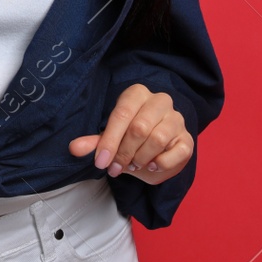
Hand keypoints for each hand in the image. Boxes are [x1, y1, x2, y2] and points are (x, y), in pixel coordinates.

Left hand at [69, 83, 191, 184]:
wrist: (158, 153)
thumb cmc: (131, 141)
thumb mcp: (111, 140)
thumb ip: (95, 143)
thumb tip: (74, 148)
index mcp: (137, 94)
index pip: (122, 114)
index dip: (109, 141)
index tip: (100, 162)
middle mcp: (160, 101)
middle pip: (139, 128)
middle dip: (124, 153)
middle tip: (115, 168)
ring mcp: (177, 119)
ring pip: (158, 139)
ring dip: (141, 158)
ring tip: (133, 165)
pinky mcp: (188, 139)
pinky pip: (176, 152)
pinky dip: (161, 163)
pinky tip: (152, 165)